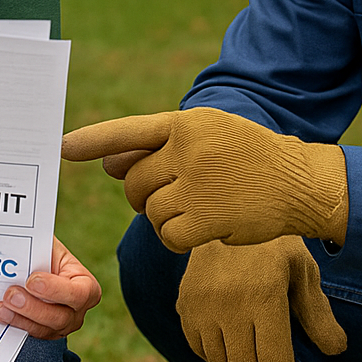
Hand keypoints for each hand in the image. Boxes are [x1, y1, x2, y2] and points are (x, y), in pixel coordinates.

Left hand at [0, 237, 101, 339]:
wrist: (36, 267)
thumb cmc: (44, 254)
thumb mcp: (48, 247)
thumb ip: (38, 248)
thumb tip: (19, 244)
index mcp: (86, 286)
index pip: (78, 294)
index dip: (55, 290)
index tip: (32, 280)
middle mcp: (77, 311)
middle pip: (59, 317)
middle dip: (33, 307)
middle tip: (11, 295)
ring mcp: (61, 326)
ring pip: (43, 330)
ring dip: (19, 318)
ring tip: (1, 306)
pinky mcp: (42, 333)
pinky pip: (29, 334)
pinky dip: (13, 324)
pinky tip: (1, 314)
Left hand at [61, 108, 348, 251]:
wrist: (299, 181)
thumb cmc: (249, 157)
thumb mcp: (209, 135)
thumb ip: (161, 147)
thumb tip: (108, 165)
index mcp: (186, 124)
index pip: (129, 131)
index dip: (93, 140)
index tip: (62, 148)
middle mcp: (188, 151)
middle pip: (134, 181)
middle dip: (141, 194)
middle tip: (167, 196)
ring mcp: (196, 185)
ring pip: (149, 210)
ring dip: (162, 216)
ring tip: (194, 208)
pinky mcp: (206, 218)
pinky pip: (166, 235)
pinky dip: (176, 237)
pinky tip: (200, 228)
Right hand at [178, 237, 346, 361]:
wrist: (223, 209)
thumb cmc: (273, 242)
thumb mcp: (303, 270)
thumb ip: (317, 313)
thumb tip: (336, 350)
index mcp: (264, 297)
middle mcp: (230, 305)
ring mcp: (202, 306)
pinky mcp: (186, 304)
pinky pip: (199, 348)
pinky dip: (216, 358)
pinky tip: (230, 352)